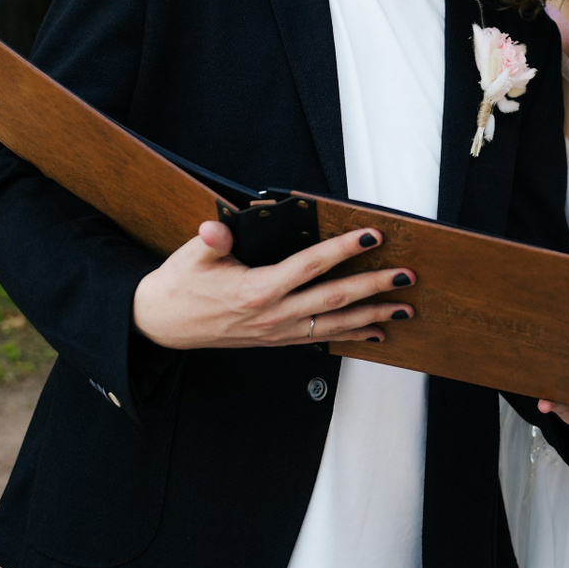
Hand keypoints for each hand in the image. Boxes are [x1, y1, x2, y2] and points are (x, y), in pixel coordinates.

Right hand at [132, 221, 415, 350]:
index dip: (343, 250)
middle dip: (374, 287)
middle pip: (334, 298)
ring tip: (405, 308)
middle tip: (405, 275)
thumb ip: (211, 242)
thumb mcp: (191, 257)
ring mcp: (278, 332)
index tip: (372, 237)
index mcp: (256, 290)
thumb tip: (216, 227)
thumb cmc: (181, 285)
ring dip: (373, 315)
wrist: (163, 324)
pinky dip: (352, 334)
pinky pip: (322, 337)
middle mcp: (273, 315)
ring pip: (335, 323)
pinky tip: (376, 330)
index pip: (309, 265)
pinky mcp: (277, 340)